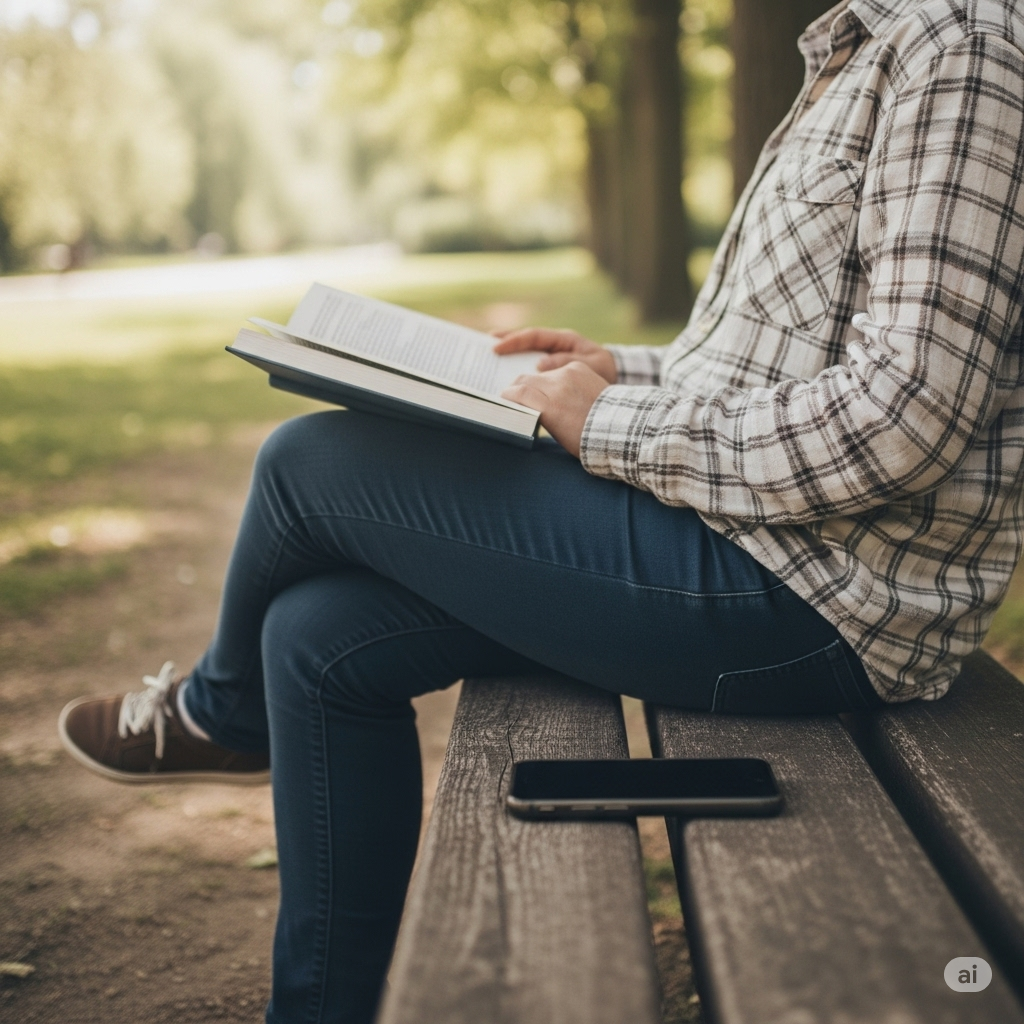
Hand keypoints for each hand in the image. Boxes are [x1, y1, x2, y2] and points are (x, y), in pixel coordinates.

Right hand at [492, 327, 616, 383]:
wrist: (617, 379)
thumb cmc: (606, 371)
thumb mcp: (591, 365)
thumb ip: (567, 362)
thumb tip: (540, 364)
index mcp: (564, 340)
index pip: (534, 336)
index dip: (514, 341)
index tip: (496, 347)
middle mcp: (555, 345)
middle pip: (525, 341)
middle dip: (504, 343)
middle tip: (482, 348)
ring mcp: (553, 357)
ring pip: (526, 354)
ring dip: (508, 357)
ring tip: (487, 362)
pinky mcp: (552, 370)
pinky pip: (532, 369)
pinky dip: (518, 372)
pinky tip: (506, 380)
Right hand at [500, 361, 609, 457]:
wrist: (618, 424)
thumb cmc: (585, 438)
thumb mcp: (556, 432)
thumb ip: (537, 413)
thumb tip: (522, 404)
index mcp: (550, 407)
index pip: (518, 393)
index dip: (507, 397)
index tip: (503, 402)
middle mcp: (557, 386)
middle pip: (525, 380)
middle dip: (517, 388)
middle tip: (514, 396)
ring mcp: (568, 374)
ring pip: (540, 375)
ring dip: (537, 384)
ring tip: (541, 397)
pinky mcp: (577, 367)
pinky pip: (556, 369)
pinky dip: (553, 379)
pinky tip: (558, 391)